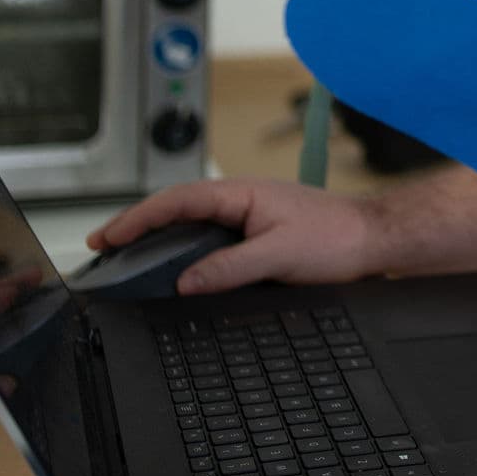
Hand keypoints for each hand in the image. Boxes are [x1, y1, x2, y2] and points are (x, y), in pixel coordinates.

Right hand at [87, 178, 385, 294]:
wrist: (374, 239)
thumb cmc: (337, 237)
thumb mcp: (279, 254)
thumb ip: (230, 267)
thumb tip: (185, 281)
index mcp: (242, 194)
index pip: (176, 201)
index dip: (137, 218)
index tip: (107, 236)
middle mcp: (241, 201)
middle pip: (177, 210)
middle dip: (137, 228)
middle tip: (102, 249)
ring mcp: (248, 218)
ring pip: (192, 226)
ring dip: (159, 241)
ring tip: (127, 261)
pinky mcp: (257, 236)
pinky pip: (210, 241)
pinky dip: (185, 253)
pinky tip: (174, 270)